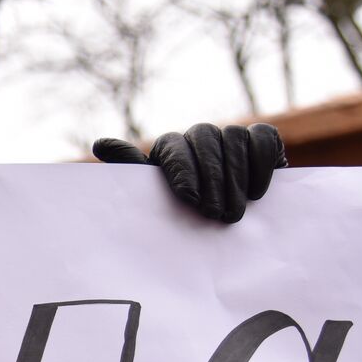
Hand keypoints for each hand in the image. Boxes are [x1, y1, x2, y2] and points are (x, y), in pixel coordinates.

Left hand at [92, 123, 286, 223]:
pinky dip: (261, 161)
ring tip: (234, 214)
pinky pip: (262, 137)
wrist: (222, 227)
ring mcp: (229, 135)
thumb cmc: (178, 216)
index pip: (173, 145)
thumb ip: (131, 173)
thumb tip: (100, 144)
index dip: (182, 170)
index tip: (190, 200)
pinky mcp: (260, 138)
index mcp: (168, 148)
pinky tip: (256, 193)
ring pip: (233, 137)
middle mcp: (197, 136)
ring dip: (235, 178)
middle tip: (215, 214)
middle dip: (212, 179)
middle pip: (204, 138)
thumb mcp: (152, 200)